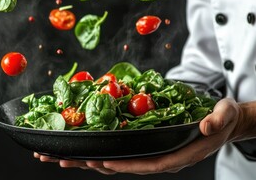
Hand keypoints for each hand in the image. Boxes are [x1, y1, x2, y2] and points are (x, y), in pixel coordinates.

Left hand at [35, 98, 248, 174]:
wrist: (220, 122)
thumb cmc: (221, 120)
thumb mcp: (223, 117)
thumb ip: (217, 121)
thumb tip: (210, 125)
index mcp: (175, 155)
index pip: (147, 164)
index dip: (124, 165)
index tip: (102, 162)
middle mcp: (158, 157)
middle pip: (121, 165)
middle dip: (91, 162)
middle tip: (62, 158)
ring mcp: (148, 153)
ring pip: (114, 160)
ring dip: (87, 158)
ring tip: (60, 155)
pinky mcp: (141, 145)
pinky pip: (117, 150)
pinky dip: (97, 149)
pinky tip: (80, 147)